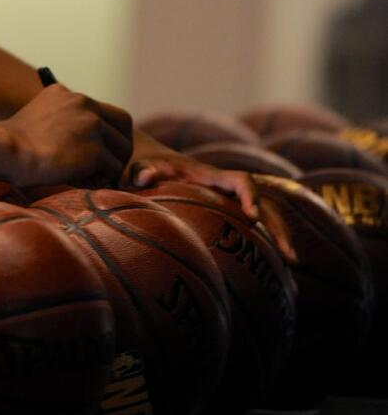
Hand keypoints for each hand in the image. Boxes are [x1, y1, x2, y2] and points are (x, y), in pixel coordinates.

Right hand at [0, 83, 133, 187]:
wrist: (7, 151)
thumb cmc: (13, 144)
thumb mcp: (38, 116)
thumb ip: (61, 119)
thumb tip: (79, 142)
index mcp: (68, 94)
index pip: (105, 111)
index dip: (107, 132)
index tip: (97, 149)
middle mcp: (84, 103)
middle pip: (123, 124)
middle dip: (118, 147)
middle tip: (105, 166)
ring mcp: (93, 125)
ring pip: (121, 149)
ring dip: (108, 166)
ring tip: (86, 177)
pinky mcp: (96, 149)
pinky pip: (113, 169)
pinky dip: (100, 179)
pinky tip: (80, 182)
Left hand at [126, 153, 297, 263]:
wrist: (155, 165)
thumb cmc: (150, 168)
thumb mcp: (143, 167)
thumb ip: (144, 171)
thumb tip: (143, 176)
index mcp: (212, 176)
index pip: (240, 180)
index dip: (250, 196)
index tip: (252, 216)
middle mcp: (229, 188)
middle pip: (264, 203)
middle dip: (278, 227)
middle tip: (288, 255)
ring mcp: (233, 201)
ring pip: (266, 216)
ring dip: (281, 237)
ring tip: (292, 265)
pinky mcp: (231, 213)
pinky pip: (256, 227)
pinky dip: (268, 243)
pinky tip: (277, 268)